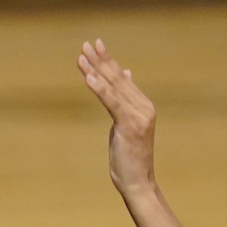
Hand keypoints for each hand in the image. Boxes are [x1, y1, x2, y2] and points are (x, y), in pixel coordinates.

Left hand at [76, 38, 157, 195]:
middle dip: (100, 60)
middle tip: (86, 44)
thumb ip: (126, 101)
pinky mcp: (129, 125)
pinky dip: (99, 89)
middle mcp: (144, 107)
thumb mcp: (127, 125)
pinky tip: (88, 77)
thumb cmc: (130, 157)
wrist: (138, 182)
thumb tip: (126, 75)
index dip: (108, 61)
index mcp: (144, 106)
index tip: (95, 45)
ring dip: (96, 70)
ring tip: (81, 56)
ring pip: (113, 88)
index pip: (122, 79)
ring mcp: (139, 116)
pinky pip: (111, 102)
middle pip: (117, 79)